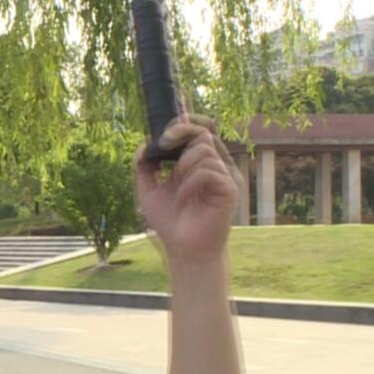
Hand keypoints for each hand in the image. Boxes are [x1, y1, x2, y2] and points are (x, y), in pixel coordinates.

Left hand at [135, 115, 240, 263]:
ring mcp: (223, 177)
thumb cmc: (170, 221)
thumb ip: (144, 167)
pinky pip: (209, 171)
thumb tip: (144, 143)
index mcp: (196, 164)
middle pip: (203, 134)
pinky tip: (184, 198)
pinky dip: (190, 182)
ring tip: (176, 185)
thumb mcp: (148, 190)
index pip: (198, 132)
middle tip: (163, 146)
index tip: (163, 132)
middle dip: (180, 135)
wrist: (183, 249)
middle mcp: (213, 166)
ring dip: (182, 166)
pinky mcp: (230, 189)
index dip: (184, 125)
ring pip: (204, 151)